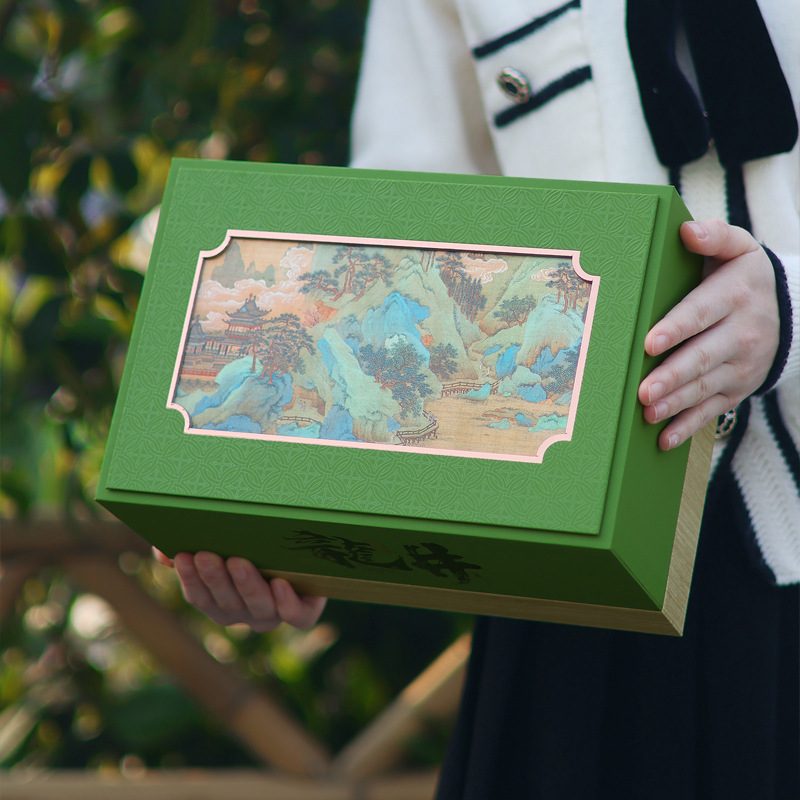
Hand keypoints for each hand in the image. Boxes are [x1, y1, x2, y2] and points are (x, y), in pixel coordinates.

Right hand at [153, 549, 326, 631]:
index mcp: (221, 602)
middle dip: (216, 578)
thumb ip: (192, 548)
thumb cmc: (255, 546)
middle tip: (207, 555)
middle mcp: (246, 613)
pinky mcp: (305, 611)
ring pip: (260, 608)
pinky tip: (280, 584)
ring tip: (239, 562)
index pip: (200, 597)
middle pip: (228, 604)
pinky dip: (288, 604)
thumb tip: (161, 551)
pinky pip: (297, 617)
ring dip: (247, 586)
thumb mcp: (223, 543)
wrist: (308, 554)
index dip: (190, 578)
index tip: (182, 554)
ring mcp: (274, 614)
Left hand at [638, 219, 779, 450]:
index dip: (676, 328)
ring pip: (704, 387)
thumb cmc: (741, 277)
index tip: (650, 343)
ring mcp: (740, 365)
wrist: (789, 312)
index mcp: (735, 296)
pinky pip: (711, 410)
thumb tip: (686, 231)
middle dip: (672, 376)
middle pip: (702, 357)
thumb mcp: (739, 249)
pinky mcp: (736, 388)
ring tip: (647, 413)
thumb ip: (715, 237)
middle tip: (643, 391)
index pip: (701, 313)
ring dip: (675, 403)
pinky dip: (687, 426)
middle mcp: (742, 333)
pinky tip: (663, 439)